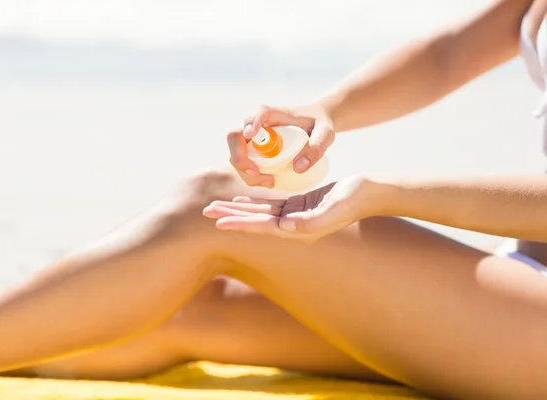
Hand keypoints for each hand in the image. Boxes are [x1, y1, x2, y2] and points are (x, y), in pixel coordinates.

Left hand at [203, 176, 379, 241]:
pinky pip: (271, 204)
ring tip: (216, 207)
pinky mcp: (298, 204)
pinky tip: (241, 200)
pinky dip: (254, 202)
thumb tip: (285, 226)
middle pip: (255, 221)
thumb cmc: (354, 200)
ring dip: (237, 209)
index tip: (218, 222)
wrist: (370, 192)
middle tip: (205, 211)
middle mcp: (293, 225)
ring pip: (259, 212)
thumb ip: (310, 221)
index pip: (262, 227)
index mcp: (299, 229)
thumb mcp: (333, 209)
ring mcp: (295, 215)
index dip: (240, 223)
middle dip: (231, 216)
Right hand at [227, 104, 334, 187]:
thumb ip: (317, 146)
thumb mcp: (326, 133)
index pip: (253, 115)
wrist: (315, 124)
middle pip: (235, 138)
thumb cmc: (319, 124)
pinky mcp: (252, 150)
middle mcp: (255, 123)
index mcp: (270, 113)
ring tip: (271, 182)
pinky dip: (251, 176)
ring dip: (246, 173)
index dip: (249, 125)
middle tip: (259, 175)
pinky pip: (243, 164)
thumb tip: (298, 168)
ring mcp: (251, 138)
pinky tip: (269, 182)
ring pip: (235, 155)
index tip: (251, 136)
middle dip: (241, 160)